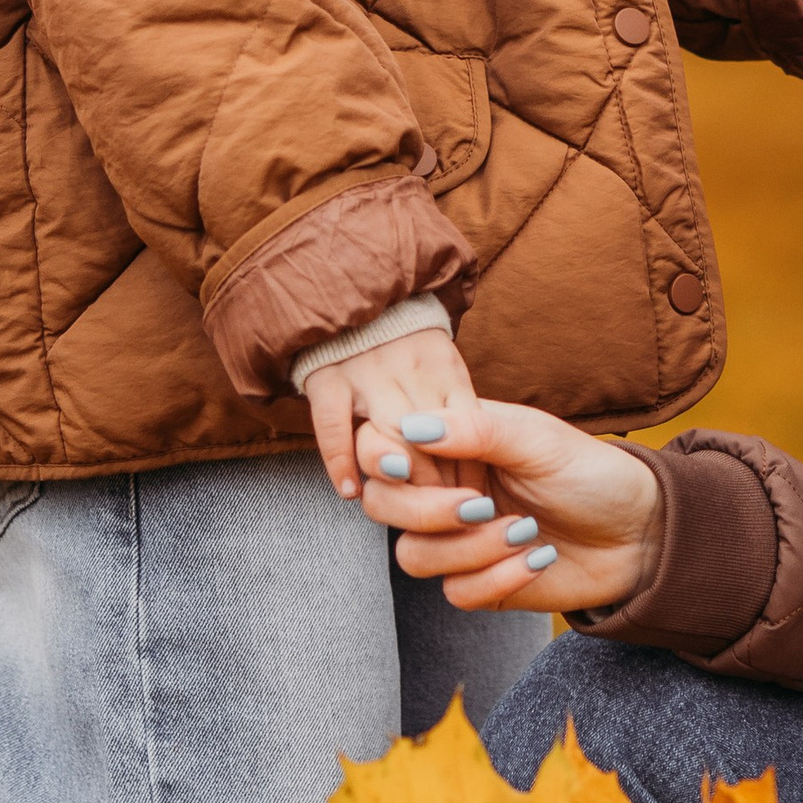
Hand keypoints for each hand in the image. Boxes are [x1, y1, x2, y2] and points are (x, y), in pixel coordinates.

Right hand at [304, 326, 478, 501]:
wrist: (356, 284)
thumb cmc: (409, 343)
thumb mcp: (454, 368)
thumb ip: (466, 415)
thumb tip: (469, 477)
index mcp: (446, 368)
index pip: (463, 430)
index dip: (468, 474)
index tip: (476, 506)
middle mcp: (407, 370)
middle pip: (424, 441)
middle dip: (436, 485)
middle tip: (448, 518)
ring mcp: (365, 373)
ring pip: (384, 435)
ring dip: (400, 475)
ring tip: (411, 502)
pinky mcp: (326, 376)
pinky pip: (332, 423)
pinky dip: (339, 459)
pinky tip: (352, 491)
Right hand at [353, 396, 661, 612]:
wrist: (642, 533)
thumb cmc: (591, 473)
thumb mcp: (537, 439)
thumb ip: (475, 429)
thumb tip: (410, 426)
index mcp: (452, 446)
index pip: (384, 449)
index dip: (383, 458)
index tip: (409, 466)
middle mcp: (446, 492)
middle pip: (383, 507)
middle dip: (424, 510)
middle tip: (480, 504)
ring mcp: (460, 541)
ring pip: (413, 556)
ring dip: (468, 548)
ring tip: (524, 531)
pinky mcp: (480, 583)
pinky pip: (456, 593)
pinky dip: (497, 577)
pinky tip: (538, 558)